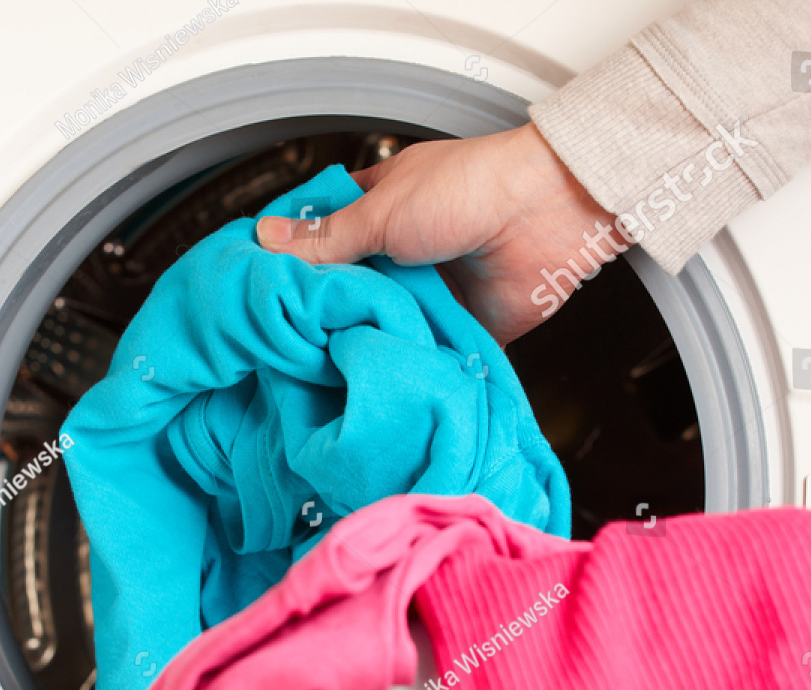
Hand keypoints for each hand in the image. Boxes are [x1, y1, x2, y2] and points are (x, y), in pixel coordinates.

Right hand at [256, 124, 627, 345]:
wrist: (546, 215)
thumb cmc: (471, 190)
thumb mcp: (381, 212)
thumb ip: (325, 238)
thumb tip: (267, 242)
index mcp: (380, 208)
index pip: (324, 236)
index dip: (295, 260)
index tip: (264, 291)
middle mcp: (401, 251)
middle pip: (349, 288)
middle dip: (326, 312)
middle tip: (285, 341)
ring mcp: (429, 290)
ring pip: (381, 323)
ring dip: (363, 340)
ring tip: (321, 368)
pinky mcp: (457, 326)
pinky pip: (422, 350)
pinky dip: (404, 362)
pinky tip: (373, 377)